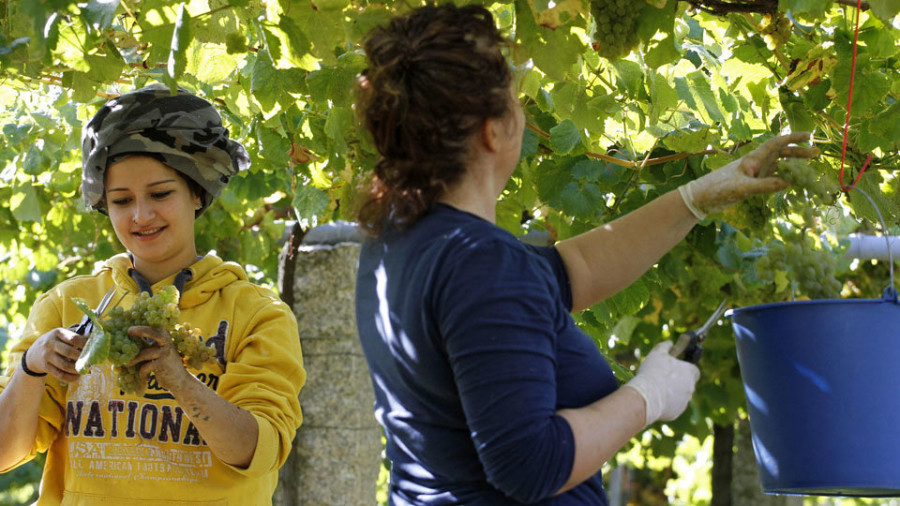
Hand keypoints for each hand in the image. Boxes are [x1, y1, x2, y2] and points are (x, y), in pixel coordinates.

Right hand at [25, 328, 87, 381]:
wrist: (34, 353)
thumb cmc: (55, 341)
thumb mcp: (61, 334)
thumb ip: (75, 333)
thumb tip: (93, 335)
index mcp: (57, 333)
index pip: (73, 338)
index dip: (85, 344)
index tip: (94, 348)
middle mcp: (50, 344)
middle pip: (69, 352)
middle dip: (82, 357)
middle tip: (91, 360)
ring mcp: (46, 356)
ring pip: (64, 365)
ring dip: (77, 369)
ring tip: (86, 369)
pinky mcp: (45, 367)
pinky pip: (59, 374)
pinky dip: (70, 377)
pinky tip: (78, 376)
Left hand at [127, 326, 191, 392]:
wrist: (180, 380)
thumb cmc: (166, 366)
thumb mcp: (160, 353)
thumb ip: (150, 347)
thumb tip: (128, 343)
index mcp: (166, 338)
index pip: (156, 328)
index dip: (144, 325)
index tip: (131, 327)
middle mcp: (167, 343)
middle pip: (153, 332)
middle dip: (141, 330)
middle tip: (129, 331)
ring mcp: (165, 353)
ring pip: (143, 354)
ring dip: (133, 361)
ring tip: (128, 365)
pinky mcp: (162, 364)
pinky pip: (144, 367)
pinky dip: (142, 374)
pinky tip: (146, 378)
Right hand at [624, 341, 699, 425]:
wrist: (646, 397)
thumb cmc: (652, 373)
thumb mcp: (657, 354)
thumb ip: (665, 346)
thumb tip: (670, 343)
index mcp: (690, 373)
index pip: (694, 370)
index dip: (686, 368)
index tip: (676, 368)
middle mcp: (691, 388)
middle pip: (687, 383)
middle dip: (677, 381)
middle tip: (662, 378)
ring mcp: (684, 402)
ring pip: (680, 396)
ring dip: (671, 393)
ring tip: (656, 389)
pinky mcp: (676, 413)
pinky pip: (672, 407)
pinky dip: (665, 403)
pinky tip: (654, 399)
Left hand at [679, 132, 819, 218]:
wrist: (700, 199)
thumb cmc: (717, 189)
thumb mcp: (742, 189)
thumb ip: (764, 186)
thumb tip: (789, 183)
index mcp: (752, 159)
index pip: (776, 144)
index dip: (793, 138)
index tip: (810, 136)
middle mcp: (755, 164)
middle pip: (780, 154)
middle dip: (798, 153)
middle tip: (816, 154)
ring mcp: (753, 174)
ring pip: (778, 167)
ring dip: (792, 166)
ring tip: (809, 170)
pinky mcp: (750, 184)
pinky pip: (772, 179)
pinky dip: (783, 179)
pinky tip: (793, 184)